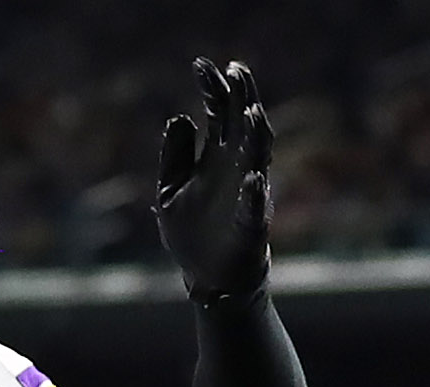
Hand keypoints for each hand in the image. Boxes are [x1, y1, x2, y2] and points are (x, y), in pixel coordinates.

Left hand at [154, 57, 274, 303]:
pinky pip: (256, 208)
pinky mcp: (251, 226)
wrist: (206, 278)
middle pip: (243, 121)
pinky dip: (256, 194)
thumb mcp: (170, 190)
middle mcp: (236, 167)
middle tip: (234, 70)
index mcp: (216, 156)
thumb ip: (175, 156)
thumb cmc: (191, 233)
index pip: (218, 111)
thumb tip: (180, 117)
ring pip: (258, 156)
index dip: (211, 87)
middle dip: (241, 96)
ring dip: (256, 134)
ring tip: (250, 112)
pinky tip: (252, 180)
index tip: (200, 65)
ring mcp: (247, 194)